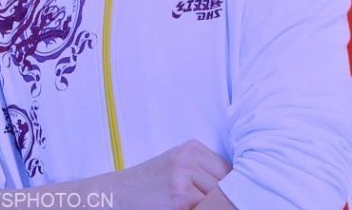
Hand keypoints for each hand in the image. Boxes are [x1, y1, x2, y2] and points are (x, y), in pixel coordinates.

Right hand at [94, 139, 230, 209]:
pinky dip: (200, 209)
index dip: (230, 185)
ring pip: (216, 197)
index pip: (228, 168)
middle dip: (223, 197)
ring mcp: (183, 178)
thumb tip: (235, 184)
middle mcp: (189, 159)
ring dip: (211, 205)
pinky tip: (186, 207)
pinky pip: (204, 208)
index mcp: (192, 148)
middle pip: (225, 182)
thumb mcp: (176, 165)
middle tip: (209, 200)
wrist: (116, 194)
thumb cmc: (149, 183)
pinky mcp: (178, 198)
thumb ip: (202, 170)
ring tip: (193, 203)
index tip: (229, 194)